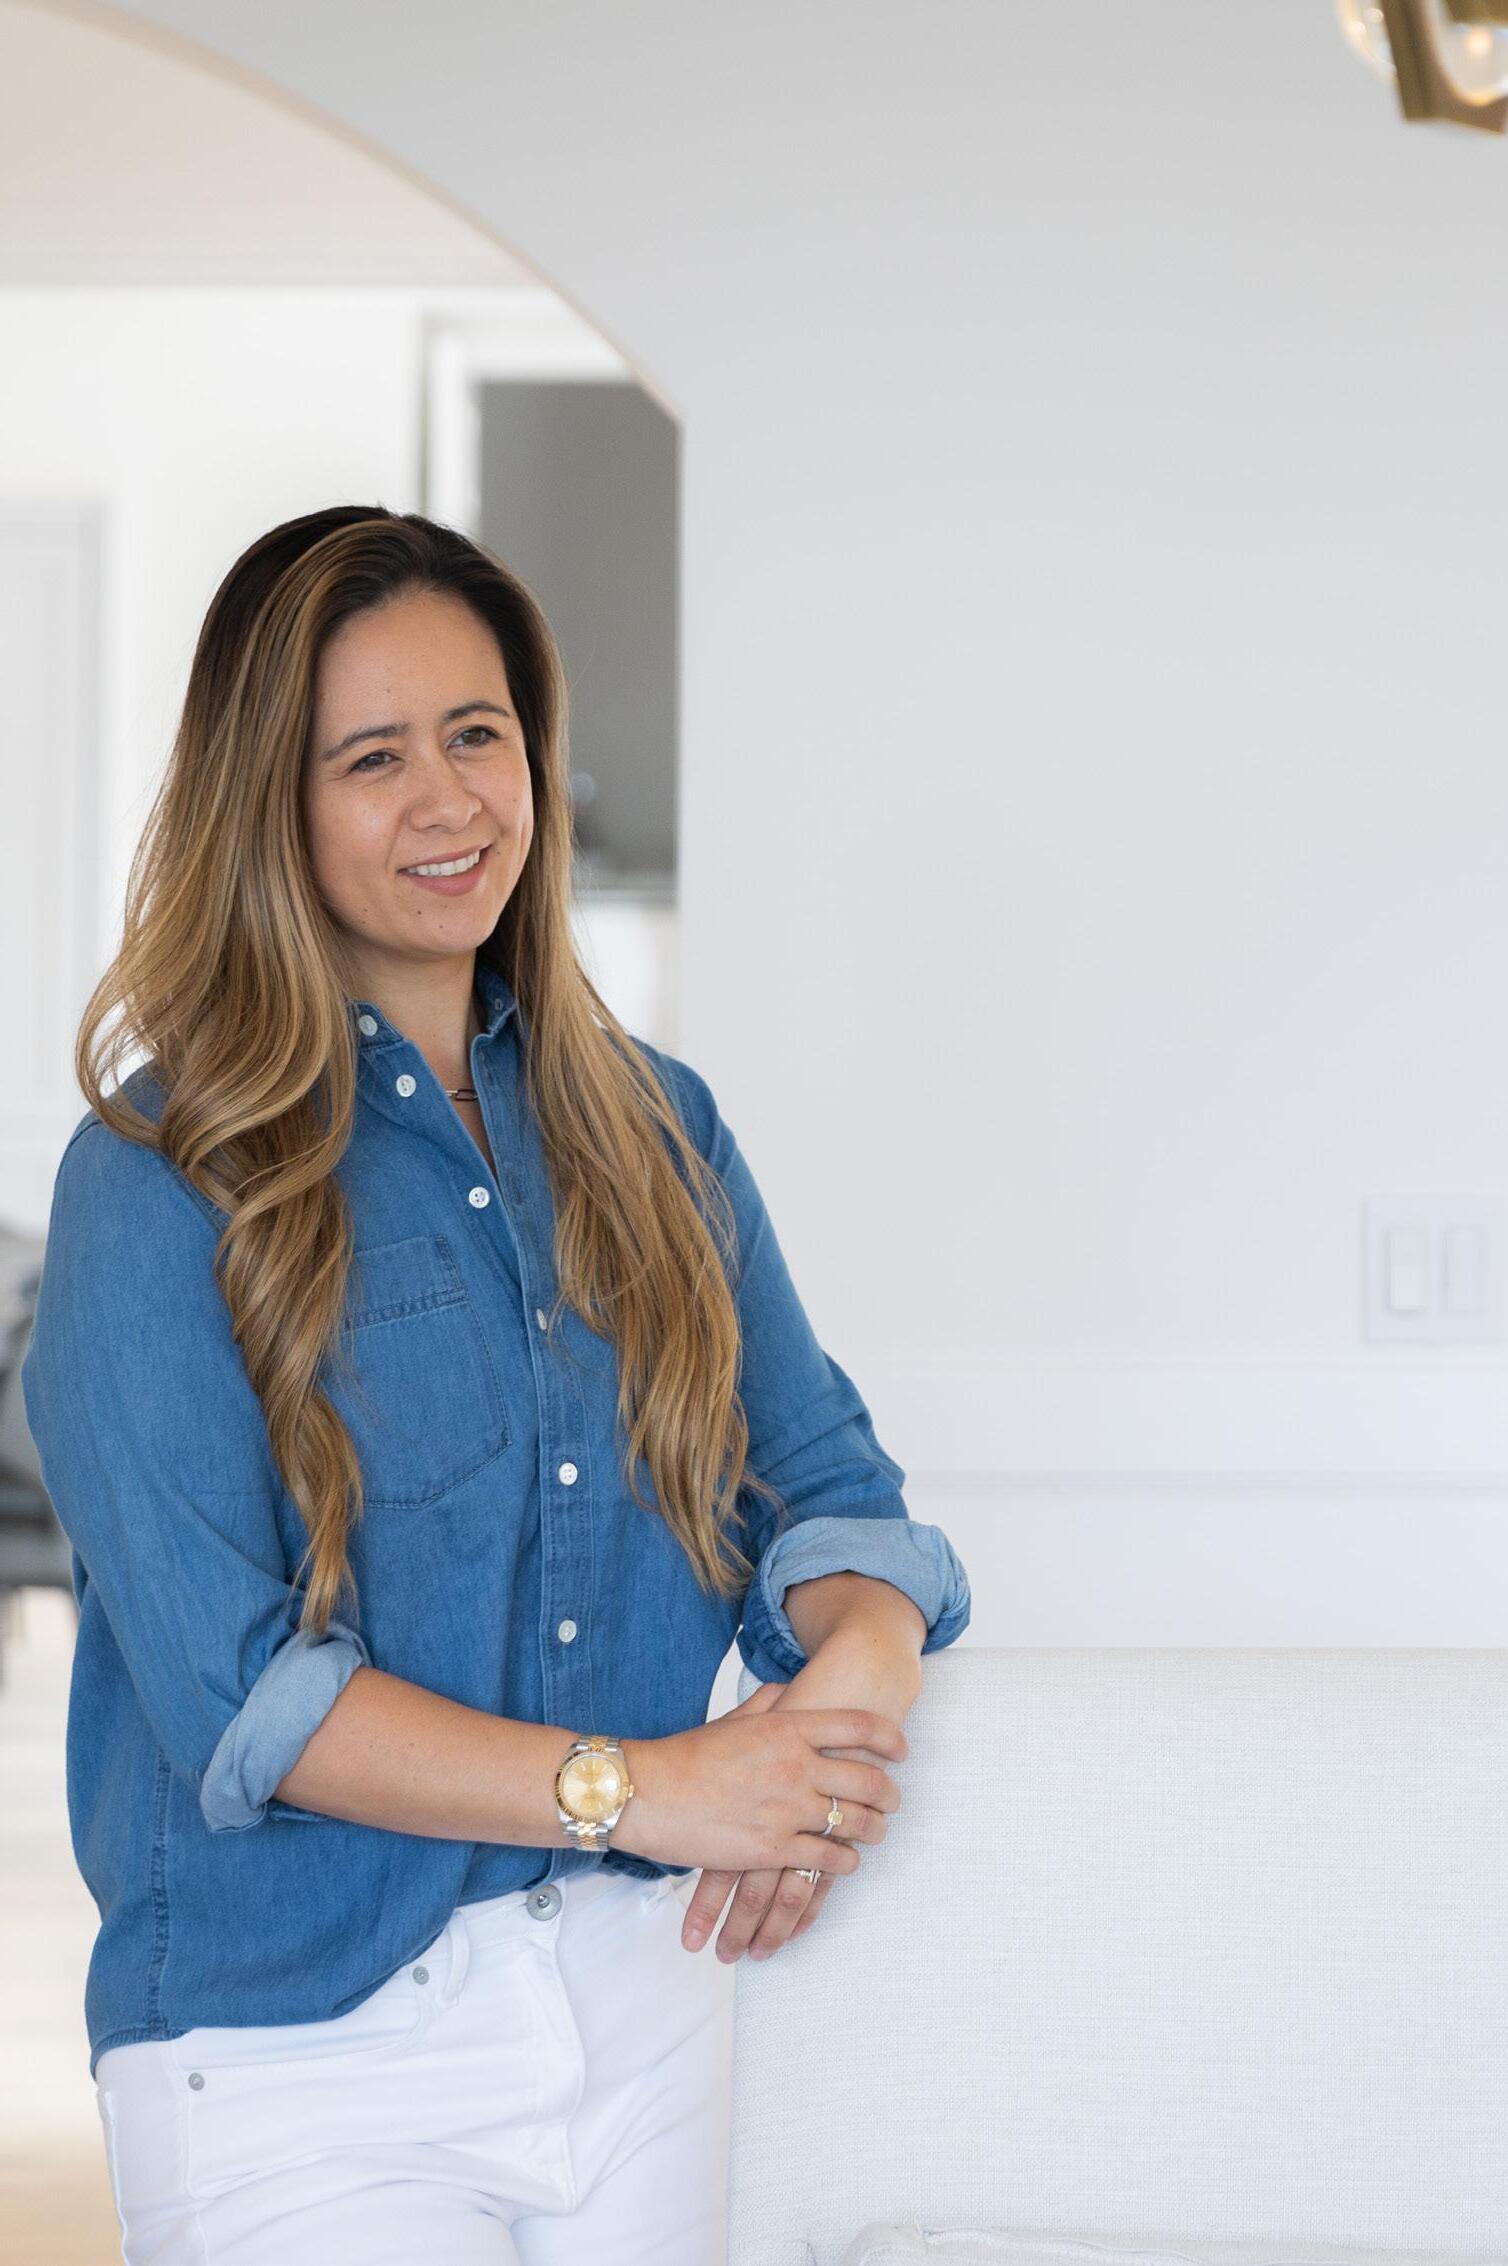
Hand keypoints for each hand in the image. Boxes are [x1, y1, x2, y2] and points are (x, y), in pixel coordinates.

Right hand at [680, 1628, 920, 1963]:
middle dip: (889, 1793)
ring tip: (876, 1832)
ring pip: (855, 1822)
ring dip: (874, 1829)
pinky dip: (845, 1861)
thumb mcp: (732, 1720)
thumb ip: (768, 1703)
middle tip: (894, 1800)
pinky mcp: (773, 1849)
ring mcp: (788, 1809)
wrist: (648, 1794)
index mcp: (787, 1727)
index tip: (901, 1749)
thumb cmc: (686, 1755)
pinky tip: (847, 1860)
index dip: (889, 1737)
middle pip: (868, 1778)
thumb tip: (790, 1691)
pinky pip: (829, 1858)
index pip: (858, 1726)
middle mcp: (796, 1765)